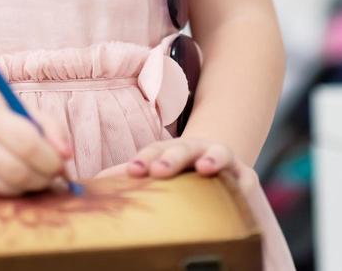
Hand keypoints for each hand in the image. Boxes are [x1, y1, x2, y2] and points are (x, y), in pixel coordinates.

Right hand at [0, 87, 73, 195]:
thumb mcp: (21, 107)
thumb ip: (50, 127)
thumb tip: (67, 155)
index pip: (27, 143)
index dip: (50, 157)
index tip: (62, 161)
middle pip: (18, 172)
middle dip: (45, 177)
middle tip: (55, 173)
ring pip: (10, 188)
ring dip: (33, 185)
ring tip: (39, 173)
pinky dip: (16, 189)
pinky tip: (19, 176)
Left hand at [125, 137, 259, 194]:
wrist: (216, 159)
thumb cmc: (181, 169)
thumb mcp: (159, 167)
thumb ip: (134, 174)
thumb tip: (94, 183)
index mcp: (172, 149)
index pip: (156, 150)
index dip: (144, 159)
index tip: (132, 171)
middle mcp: (197, 149)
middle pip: (183, 149)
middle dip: (171, 158)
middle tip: (158, 170)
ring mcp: (223, 159)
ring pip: (218, 154)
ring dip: (212, 158)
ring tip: (205, 168)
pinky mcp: (245, 176)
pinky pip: (247, 179)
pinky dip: (244, 184)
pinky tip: (242, 191)